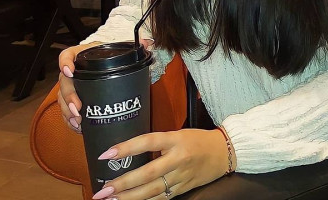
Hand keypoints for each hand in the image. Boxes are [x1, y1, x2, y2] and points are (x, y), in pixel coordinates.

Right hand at [57, 39, 153, 133]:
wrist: (110, 63)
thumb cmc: (112, 55)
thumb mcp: (120, 48)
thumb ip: (133, 45)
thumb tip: (147, 43)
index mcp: (82, 55)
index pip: (67, 55)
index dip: (64, 62)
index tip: (70, 71)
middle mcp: (74, 70)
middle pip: (64, 82)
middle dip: (69, 97)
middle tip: (78, 109)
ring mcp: (73, 85)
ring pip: (63, 99)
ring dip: (68, 112)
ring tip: (78, 122)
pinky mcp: (76, 99)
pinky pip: (67, 110)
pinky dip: (70, 119)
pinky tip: (78, 127)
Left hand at [92, 128, 230, 198]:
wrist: (224, 152)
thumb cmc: (198, 139)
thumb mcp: (179, 134)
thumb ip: (158, 143)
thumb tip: (131, 152)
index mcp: (175, 139)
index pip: (147, 142)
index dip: (126, 148)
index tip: (107, 154)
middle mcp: (178, 158)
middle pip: (147, 173)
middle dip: (123, 183)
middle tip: (103, 191)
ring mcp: (181, 176)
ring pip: (152, 191)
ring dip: (129, 198)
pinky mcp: (183, 189)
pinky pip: (161, 198)